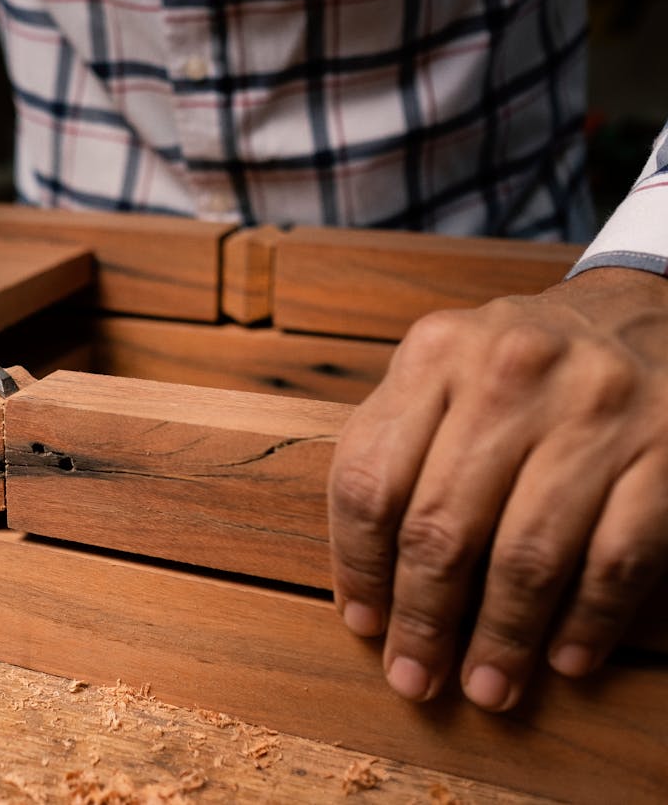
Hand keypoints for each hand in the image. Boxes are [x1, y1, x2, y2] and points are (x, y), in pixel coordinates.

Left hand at [328, 266, 667, 710]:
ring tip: (487, 688)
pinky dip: (588, 620)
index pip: (368, 480)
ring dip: (501, 638)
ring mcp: (595, 410)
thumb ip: (394, 445)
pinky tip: (563, 660)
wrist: (643, 308)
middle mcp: (508, 373)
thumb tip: (365, 580)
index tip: (363, 624)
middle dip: (423, 620)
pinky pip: (617, 559)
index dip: (357, 566)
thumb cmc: (518, 364)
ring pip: (527, 555)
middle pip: (440, 526)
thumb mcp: (442, 371)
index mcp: (435, 354)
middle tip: (415, 678)